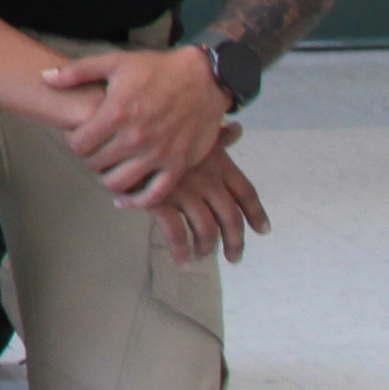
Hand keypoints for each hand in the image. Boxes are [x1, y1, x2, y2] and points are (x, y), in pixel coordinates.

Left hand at [47, 44, 227, 200]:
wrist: (203, 79)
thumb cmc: (156, 69)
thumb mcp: (114, 62)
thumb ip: (76, 71)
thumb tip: (45, 78)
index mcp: (116, 113)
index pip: (78, 144)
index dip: (73, 141)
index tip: (79, 135)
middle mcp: (135, 138)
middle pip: (95, 164)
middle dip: (89, 159)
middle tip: (93, 151)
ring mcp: (158, 155)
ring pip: (119, 183)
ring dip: (107, 178)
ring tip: (108, 167)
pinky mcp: (178, 165)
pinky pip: (154, 195)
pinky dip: (137, 200)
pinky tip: (126, 196)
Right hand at [144, 137, 268, 264]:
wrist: (125, 129)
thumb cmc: (158, 128)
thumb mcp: (192, 129)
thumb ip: (217, 137)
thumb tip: (237, 130)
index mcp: (219, 163)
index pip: (246, 193)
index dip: (256, 214)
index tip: (263, 231)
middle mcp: (208, 180)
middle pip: (231, 218)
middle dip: (235, 241)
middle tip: (235, 257)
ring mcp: (185, 191)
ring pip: (206, 229)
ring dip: (207, 248)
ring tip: (202, 256)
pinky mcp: (161, 201)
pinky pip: (176, 234)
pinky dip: (181, 251)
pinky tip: (183, 261)